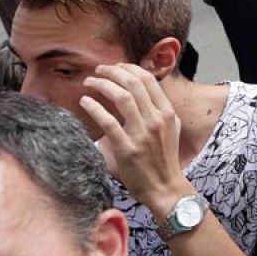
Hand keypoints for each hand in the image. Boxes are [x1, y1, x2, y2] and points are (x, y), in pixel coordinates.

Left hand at [79, 64, 193, 215]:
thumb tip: (144, 91)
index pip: (148, 79)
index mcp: (167, 112)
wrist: (166, 188)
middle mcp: (156, 119)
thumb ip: (160, 110)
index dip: (129, 68)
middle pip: (133, 83)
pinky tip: (85, 102)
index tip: (115, 67)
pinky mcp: (127, 148)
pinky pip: (108, 122)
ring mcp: (142, 133)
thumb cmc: (165, 159)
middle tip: (98, 70)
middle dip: (113, 71)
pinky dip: (94, 107)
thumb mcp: (171, 129)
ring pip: (121, 97)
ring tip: (89, 82)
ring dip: (102, 84)